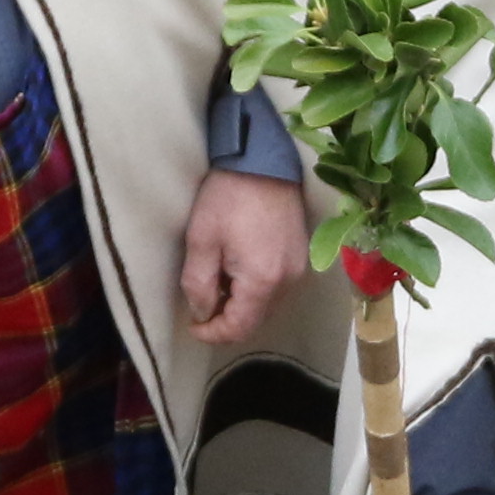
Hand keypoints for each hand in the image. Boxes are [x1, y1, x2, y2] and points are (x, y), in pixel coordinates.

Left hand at [178, 167, 304, 348]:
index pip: (239, 328)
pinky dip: (256, 290)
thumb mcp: (201, 240)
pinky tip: (238, 271)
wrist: (263, 161)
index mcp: (263, 281)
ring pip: (267, 306)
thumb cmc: (228, 198)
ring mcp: (300, 270)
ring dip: (241, 305)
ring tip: (218, 285)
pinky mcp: (302, 257)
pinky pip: (277, 288)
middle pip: (256, 321)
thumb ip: (198, 284)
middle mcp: (288, 282)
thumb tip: (202, 313)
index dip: (212, 333)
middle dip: (226, 320)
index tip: (192, 325)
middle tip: (201, 305)